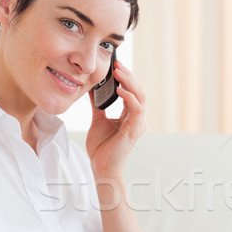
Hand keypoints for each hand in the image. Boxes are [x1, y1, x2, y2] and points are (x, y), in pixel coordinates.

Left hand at [86, 61, 145, 178]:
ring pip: (139, 97)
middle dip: (128, 76)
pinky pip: (136, 109)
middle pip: (138, 91)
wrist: (101, 167)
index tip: (115, 65)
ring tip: (118, 72)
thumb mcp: (97, 120)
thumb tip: (92, 88)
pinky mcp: (134, 130)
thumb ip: (98, 105)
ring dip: (129, 82)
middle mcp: (137, 119)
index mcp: (130, 116)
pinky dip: (129, 97)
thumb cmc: (101, 148)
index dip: (125, 78)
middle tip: (117, 64)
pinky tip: (119, 89)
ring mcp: (137, 124)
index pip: (132, 92)